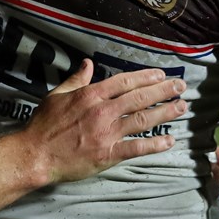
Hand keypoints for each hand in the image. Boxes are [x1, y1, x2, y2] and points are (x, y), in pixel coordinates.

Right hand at [23, 60, 186, 184]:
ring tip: (182, 107)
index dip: (145, 77)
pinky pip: (136, 148)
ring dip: (165, 113)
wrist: (36, 153)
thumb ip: (76, 79)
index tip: (161, 75)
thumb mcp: (57, 94)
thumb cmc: (44, 123)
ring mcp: (107, 133)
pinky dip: (154, 145)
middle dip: (163, 91)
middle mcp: (103, 111)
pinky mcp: (108, 154)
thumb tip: (88, 64)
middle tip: (181, 87)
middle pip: (139, 98)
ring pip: (143, 120)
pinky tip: (169, 141)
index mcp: (91, 95)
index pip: (124, 82)